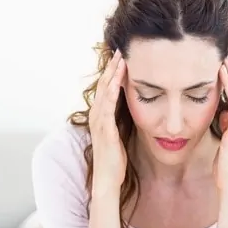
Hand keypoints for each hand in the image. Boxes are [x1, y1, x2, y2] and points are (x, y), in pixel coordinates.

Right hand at [89, 50, 126, 191]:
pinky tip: (118, 81)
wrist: (107, 178)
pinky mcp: (104, 129)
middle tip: (120, 50)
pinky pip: (108, 106)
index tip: (122, 57)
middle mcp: (97, 115)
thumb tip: (130, 107)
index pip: (107, 89)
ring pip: (105, 92)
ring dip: (112, 75)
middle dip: (112, 68)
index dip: (113, 73)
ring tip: (120, 59)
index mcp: (101, 116)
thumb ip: (120, 119)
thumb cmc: (114, 158)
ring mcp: (99, 121)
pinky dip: (112, 91)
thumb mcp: (118, 133)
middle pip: (104, 86)